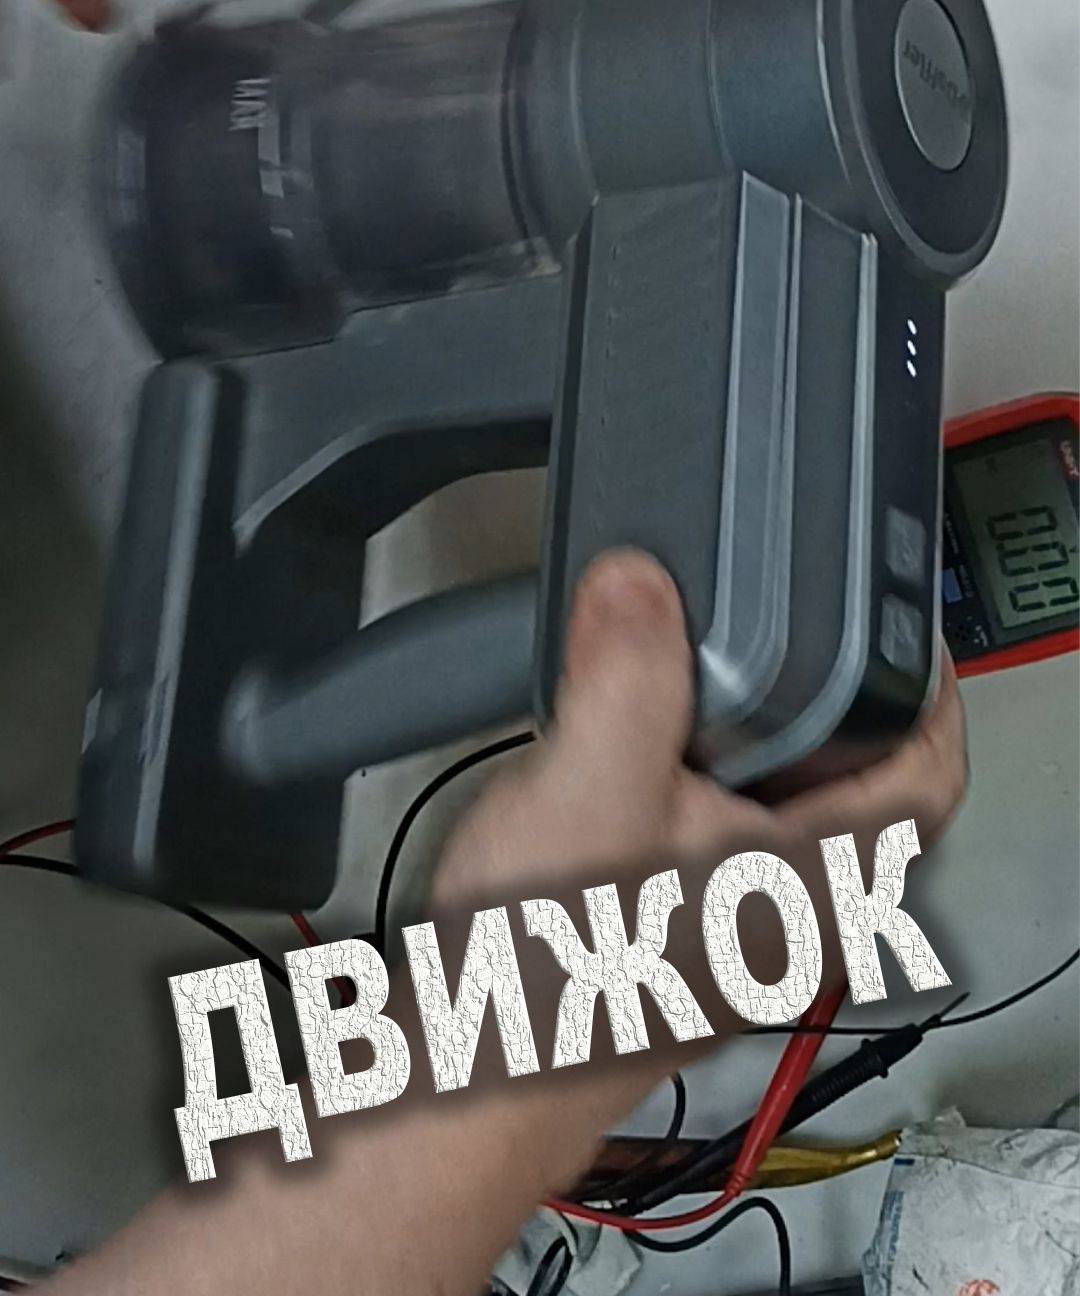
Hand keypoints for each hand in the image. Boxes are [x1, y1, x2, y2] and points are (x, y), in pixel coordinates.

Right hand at [52, 553, 966, 1295]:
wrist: (465, 1072)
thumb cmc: (546, 980)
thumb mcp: (593, 780)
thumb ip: (626, 665)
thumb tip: (638, 581)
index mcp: (813, 884)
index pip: (929, 778)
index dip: (929, 689)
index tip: (900, 628)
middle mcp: (789, 918)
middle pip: (853, 783)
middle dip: (818, 695)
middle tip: (769, 627)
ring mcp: (732, 933)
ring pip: (775, 809)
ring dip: (743, 737)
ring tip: (689, 677)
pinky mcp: (673, 935)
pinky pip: (713, 835)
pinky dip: (687, 778)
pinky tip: (620, 753)